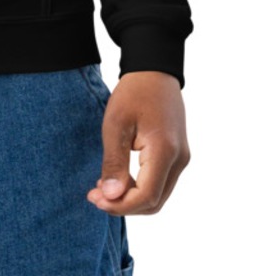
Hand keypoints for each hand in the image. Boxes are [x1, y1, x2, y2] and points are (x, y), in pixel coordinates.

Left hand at [87, 70, 188, 214]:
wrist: (154, 70)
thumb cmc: (133, 93)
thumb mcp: (116, 124)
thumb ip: (114, 162)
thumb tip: (111, 197)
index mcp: (165, 151)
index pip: (146, 196)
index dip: (120, 206)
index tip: (95, 198)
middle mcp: (179, 159)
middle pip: (154, 202)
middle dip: (124, 205)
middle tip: (95, 196)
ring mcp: (181, 158)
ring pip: (159, 195)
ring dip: (131, 199)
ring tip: (104, 188)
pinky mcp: (178, 155)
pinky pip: (160, 183)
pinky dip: (140, 188)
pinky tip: (119, 179)